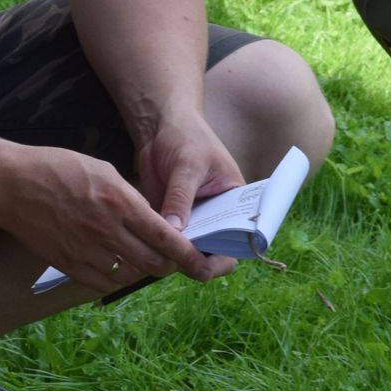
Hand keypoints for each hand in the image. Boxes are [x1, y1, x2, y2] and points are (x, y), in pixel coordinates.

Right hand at [1, 145, 194, 291]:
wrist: (11, 185)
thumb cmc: (58, 169)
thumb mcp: (103, 170)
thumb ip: (130, 198)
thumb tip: (151, 220)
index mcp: (120, 203)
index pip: (165, 236)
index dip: (187, 253)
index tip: (200, 261)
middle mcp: (107, 231)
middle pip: (152, 262)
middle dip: (167, 265)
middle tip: (169, 260)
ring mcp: (86, 251)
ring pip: (129, 275)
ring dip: (140, 270)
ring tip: (139, 258)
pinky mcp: (68, 264)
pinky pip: (103, 283)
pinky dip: (115, 278)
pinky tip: (114, 265)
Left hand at [134, 111, 247, 283]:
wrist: (160, 127)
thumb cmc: (185, 137)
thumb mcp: (187, 166)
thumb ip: (181, 197)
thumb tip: (175, 231)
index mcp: (236, 201)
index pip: (241, 235)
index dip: (228, 253)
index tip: (209, 262)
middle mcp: (219, 214)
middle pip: (216, 249)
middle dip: (201, 260)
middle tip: (180, 263)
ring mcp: (196, 218)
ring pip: (191, 248)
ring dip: (179, 256)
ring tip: (161, 257)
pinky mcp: (173, 218)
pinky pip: (170, 240)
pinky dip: (162, 247)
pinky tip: (148, 248)